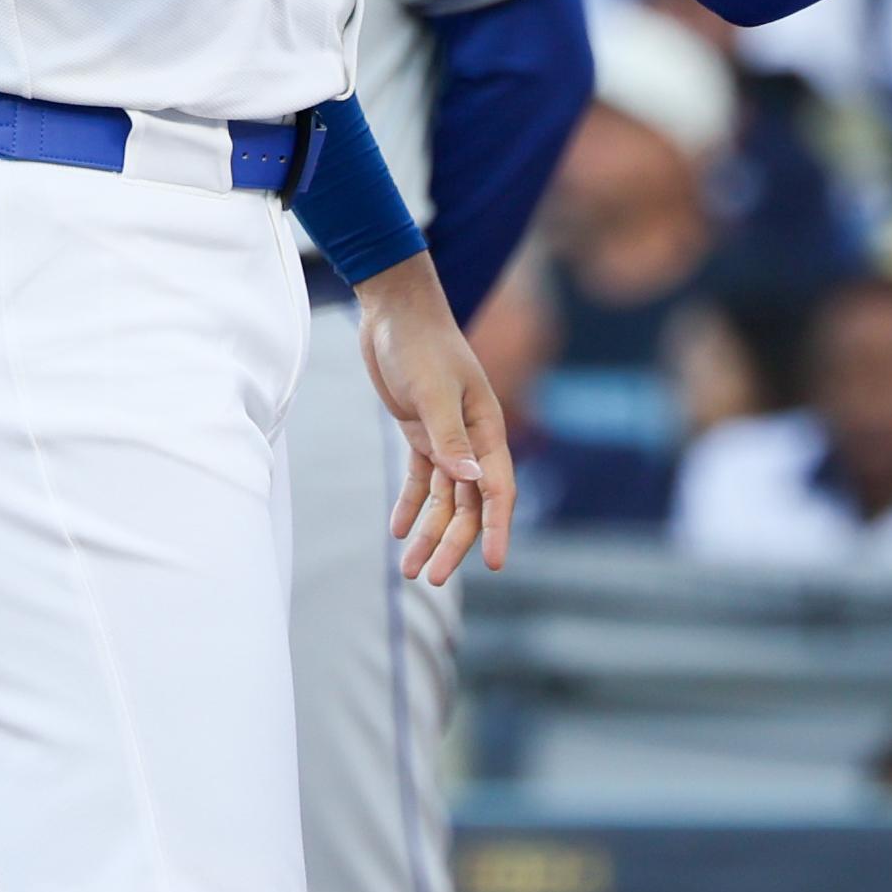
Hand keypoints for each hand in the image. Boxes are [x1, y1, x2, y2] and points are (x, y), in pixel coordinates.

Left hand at [354, 253, 518, 581]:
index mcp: (486, 427)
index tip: (494, 565)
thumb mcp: (433, 391)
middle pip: (468, 502)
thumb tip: (471, 482)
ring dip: (429, 531)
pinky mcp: (420, 429)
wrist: (395, 312)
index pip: (497, 489)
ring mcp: (446, 435)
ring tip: (410, 569)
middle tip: (430, 579)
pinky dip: (413, 504)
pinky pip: (421, 477)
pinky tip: (400, 530)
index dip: (496, 528)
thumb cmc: (420, 345)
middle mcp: (472, 437)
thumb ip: (450, 438)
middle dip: (452, 542)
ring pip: (443, 496)